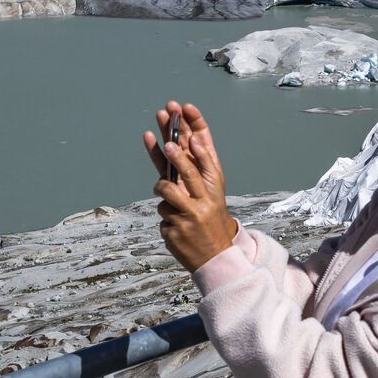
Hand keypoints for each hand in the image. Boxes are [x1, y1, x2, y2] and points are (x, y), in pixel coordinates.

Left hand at [143, 100, 237, 271]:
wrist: (216, 256)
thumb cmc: (209, 217)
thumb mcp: (209, 193)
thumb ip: (195, 167)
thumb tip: (186, 136)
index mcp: (214, 187)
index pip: (207, 157)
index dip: (198, 138)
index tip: (187, 120)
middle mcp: (205, 200)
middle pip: (189, 173)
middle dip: (177, 157)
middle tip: (166, 143)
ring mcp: (190, 217)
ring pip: (166, 192)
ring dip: (161, 189)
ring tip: (163, 192)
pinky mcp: (175, 231)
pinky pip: (160, 213)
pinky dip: (166, 217)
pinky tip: (177, 227)